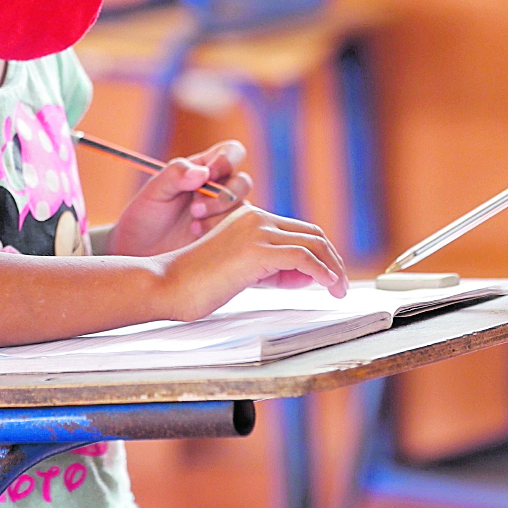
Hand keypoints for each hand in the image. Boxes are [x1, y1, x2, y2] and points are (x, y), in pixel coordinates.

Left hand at [103, 140, 252, 256]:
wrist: (138, 252)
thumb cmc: (144, 217)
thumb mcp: (153, 192)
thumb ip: (175, 175)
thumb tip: (203, 172)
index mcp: (204, 169)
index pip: (231, 152)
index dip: (227, 159)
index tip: (209, 174)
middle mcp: (219, 189)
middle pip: (242, 182)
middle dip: (223, 195)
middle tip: (195, 209)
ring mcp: (225, 215)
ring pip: (243, 209)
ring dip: (221, 216)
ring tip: (193, 227)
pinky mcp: (227, 238)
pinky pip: (240, 233)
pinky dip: (223, 234)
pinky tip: (199, 239)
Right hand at [158, 204, 348, 320]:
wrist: (166, 284)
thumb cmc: (196, 283)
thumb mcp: (241, 270)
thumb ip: (270, 268)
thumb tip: (304, 276)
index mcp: (249, 218)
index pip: (297, 231)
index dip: (319, 253)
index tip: (327, 277)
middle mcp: (256, 218)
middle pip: (311, 233)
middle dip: (332, 259)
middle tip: (341, 284)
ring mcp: (256, 232)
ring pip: (312, 243)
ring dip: (333, 268)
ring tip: (339, 290)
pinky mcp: (256, 251)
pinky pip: (302, 258)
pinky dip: (322, 272)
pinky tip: (329, 285)